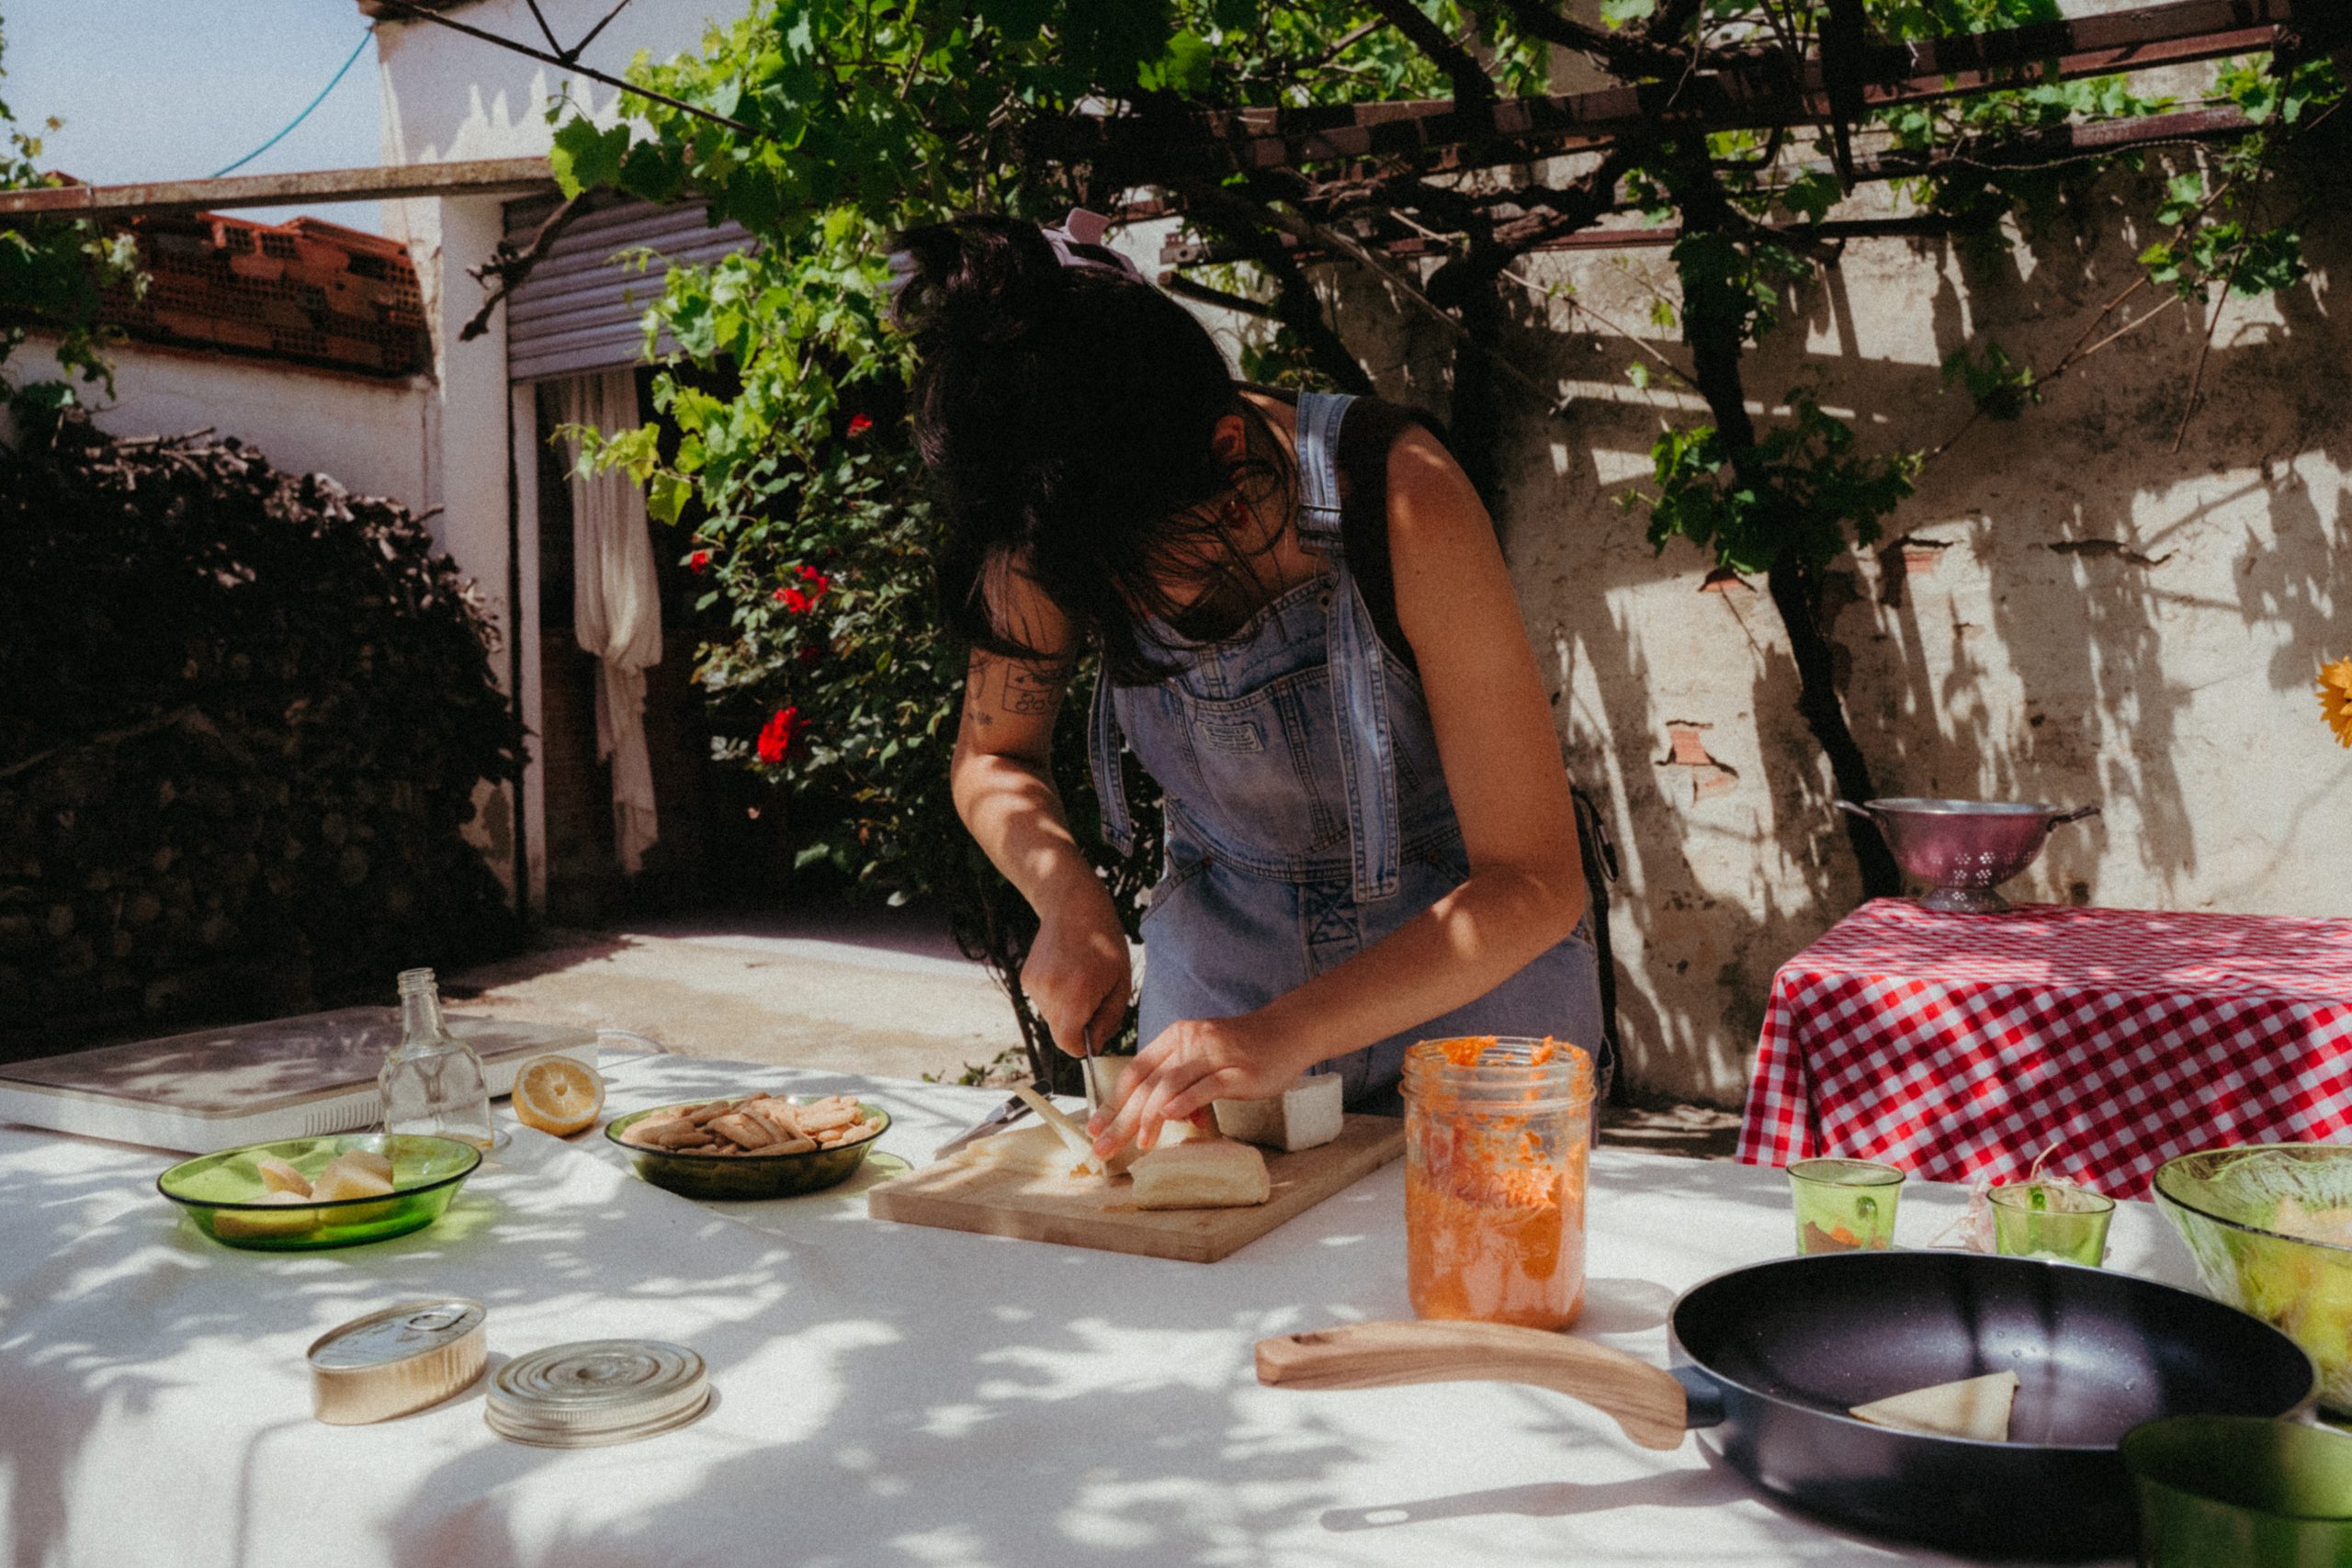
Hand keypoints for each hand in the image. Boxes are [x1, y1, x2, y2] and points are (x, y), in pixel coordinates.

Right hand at [1021, 895, 1130, 1058]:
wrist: (1073, 906)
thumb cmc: (1105, 944)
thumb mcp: (1121, 983)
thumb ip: (1109, 1020)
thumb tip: (1094, 1045)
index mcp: (1077, 995)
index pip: (1069, 1044)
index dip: (1084, 1045)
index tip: (1095, 1031)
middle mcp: (1050, 992)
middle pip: (1061, 1032)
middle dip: (1078, 1024)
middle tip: (1094, 996)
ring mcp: (1034, 985)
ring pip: (1052, 1017)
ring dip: (1067, 1008)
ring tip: (1079, 978)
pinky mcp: (1027, 979)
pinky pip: (1043, 1002)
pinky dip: (1056, 995)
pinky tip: (1066, 971)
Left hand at [1088, 1013, 1309, 1157]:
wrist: (1288, 1031)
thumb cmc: (1243, 1050)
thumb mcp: (1204, 1059)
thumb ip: (1183, 1086)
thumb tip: (1166, 1117)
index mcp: (1176, 1037)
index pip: (1136, 1071)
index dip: (1113, 1101)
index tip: (1095, 1128)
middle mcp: (1190, 1042)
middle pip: (1146, 1083)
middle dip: (1120, 1118)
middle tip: (1102, 1147)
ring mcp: (1214, 1055)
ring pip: (1170, 1086)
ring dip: (1150, 1117)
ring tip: (1140, 1144)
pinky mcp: (1238, 1071)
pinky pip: (1205, 1087)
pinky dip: (1185, 1103)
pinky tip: (1171, 1119)